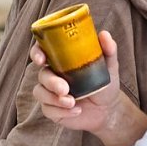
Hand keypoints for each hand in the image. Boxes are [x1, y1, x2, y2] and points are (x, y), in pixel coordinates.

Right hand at [31, 30, 146, 145]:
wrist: (108, 109)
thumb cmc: (104, 82)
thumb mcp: (109, 66)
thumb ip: (108, 49)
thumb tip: (104, 34)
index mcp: (61, 60)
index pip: (42, 50)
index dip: (37, 53)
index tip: (41, 59)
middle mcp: (52, 74)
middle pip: (41, 74)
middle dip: (51, 82)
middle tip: (64, 89)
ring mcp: (50, 92)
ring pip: (40, 92)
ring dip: (54, 99)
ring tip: (72, 102)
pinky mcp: (51, 109)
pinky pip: (47, 110)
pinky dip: (61, 111)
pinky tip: (77, 111)